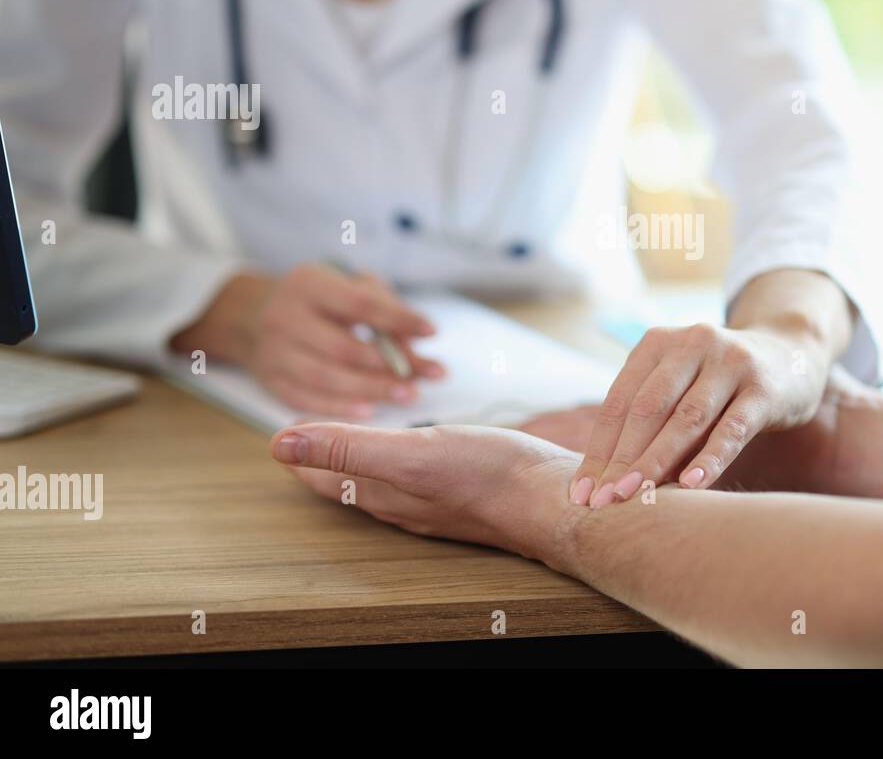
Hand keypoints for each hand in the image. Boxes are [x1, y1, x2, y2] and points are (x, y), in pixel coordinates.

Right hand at [170, 266, 443, 418]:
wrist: (253, 315)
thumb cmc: (319, 301)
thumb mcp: (346, 286)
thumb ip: (383, 308)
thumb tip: (415, 347)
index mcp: (308, 283)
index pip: (359, 303)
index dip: (397, 318)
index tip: (432, 331)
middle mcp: (285, 316)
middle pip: (343, 347)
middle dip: (389, 365)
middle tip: (427, 376)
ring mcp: (273, 352)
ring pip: (326, 378)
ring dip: (372, 389)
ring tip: (408, 394)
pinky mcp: (269, 380)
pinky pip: (307, 400)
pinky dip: (339, 407)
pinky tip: (370, 410)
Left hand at [269, 421, 578, 562]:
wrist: (554, 500)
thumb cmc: (488, 476)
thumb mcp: (410, 453)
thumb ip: (347, 448)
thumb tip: (279, 444)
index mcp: (382, 493)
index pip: (322, 477)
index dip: (300, 451)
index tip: (282, 426)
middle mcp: (403, 504)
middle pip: (349, 482)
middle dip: (325, 457)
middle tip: (308, 428)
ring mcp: (434, 502)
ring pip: (384, 481)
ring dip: (362, 459)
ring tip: (352, 437)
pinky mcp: (464, 493)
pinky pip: (418, 477)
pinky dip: (403, 459)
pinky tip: (419, 448)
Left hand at [526, 366, 869, 495]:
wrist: (791, 354)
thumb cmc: (720, 383)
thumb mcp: (680, 384)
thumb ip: (648, 419)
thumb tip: (602, 480)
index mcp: (658, 343)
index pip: (619, 402)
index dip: (599, 450)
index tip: (581, 494)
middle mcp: (691, 344)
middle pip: (647, 409)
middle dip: (621, 459)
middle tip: (602, 503)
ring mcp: (730, 362)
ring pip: (686, 418)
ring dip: (657, 461)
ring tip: (635, 497)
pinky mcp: (763, 387)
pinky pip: (732, 427)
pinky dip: (710, 458)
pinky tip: (692, 485)